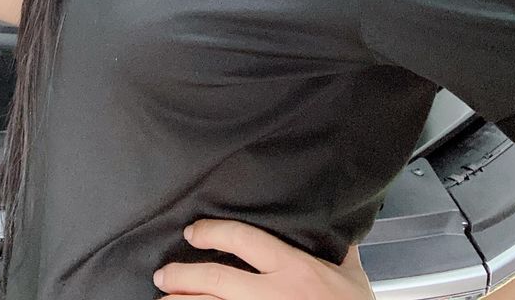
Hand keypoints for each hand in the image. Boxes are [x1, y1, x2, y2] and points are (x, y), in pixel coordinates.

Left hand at [153, 220, 373, 299]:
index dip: (212, 233)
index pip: (243, 240)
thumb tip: (330, 221)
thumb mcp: (351, 274)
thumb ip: (333, 246)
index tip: (193, 232)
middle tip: (163, 274)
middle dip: (183, 276)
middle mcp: (275, 295)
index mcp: (294, 269)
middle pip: (217, 280)